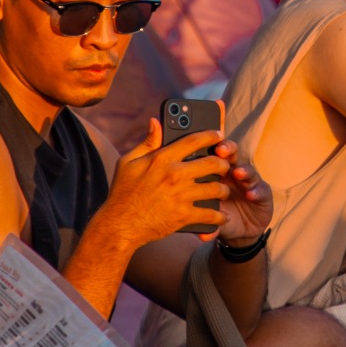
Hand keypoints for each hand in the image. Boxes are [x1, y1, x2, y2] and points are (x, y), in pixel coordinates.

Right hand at [100, 120, 235, 245]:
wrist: (120, 225)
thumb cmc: (123, 192)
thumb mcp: (128, 162)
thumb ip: (146, 142)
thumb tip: (155, 122)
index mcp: (162, 158)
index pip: (193, 140)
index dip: (211, 135)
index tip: (219, 134)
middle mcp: (175, 174)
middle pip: (213, 163)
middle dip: (223, 164)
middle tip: (225, 167)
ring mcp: (181, 195)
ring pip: (216, 189)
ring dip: (223, 190)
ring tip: (223, 191)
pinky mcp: (184, 215)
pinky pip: (211, 215)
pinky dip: (219, 217)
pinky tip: (222, 217)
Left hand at [209, 142, 272, 244]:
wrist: (240, 233)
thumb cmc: (221, 219)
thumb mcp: (211, 220)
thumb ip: (207, 224)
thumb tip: (202, 236)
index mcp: (217, 175)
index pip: (213, 156)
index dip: (208, 150)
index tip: (202, 147)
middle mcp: (233, 174)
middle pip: (231, 155)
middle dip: (227, 149)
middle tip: (221, 150)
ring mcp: (249, 182)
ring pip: (248, 171)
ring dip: (243, 171)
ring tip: (237, 173)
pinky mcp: (263, 193)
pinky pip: (261, 189)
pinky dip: (256, 191)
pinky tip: (251, 194)